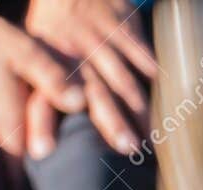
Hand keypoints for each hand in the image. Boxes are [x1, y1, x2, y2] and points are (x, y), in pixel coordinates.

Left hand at [25, 0, 157, 156]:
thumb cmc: (54, 35)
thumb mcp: (35, 59)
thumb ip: (39, 99)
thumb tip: (35, 151)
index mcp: (46, 64)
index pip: (40, 98)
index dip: (41, 124)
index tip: (42, 151)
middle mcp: (72, 53)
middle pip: (93, 93)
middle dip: (112, 122)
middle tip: (129, 149)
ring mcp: (99, 40)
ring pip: (123, 79)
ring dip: (139, 107)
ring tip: (154, 135)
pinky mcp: (122, 26)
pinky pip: (141, 52)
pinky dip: (153, 74)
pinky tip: (167, 98)